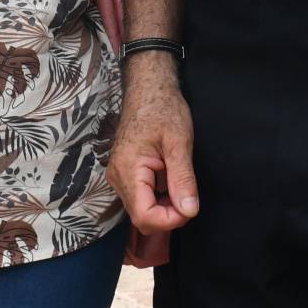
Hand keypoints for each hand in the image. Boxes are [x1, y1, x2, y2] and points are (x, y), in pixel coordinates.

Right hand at [105, 63, 198, 232]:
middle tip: (188, 194)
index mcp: (128, 170)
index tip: (190, 206)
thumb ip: (183, 179)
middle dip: (169, 215)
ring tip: (179, 182)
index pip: (145, 217)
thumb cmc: (163, 109)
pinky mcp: (123, 174)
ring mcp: (118, 176)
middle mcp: (117, 177)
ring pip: (141, 210)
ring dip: (164, 206)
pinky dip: (158, 197)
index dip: (170, 220)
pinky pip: (140, 198)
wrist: (148, 87)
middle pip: (142, 218)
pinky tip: (169, 179)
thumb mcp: (179, 143)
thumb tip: (189, 211)